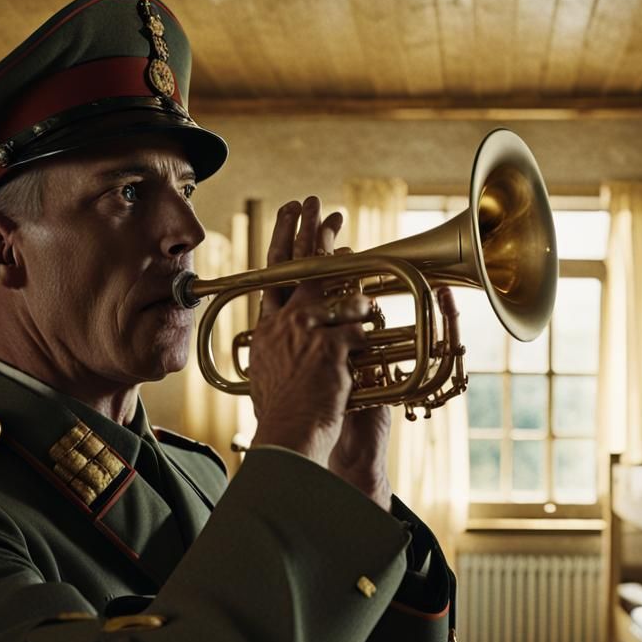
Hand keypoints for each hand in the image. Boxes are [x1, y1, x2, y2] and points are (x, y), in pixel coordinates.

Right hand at [249, 198, 391, 509]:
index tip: (290, 214)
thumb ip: (275, 352)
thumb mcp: (268, 377)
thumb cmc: (282, 417)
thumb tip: (277, 342)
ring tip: (366, 284)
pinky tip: (374, 333)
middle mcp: (283, 325)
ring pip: (341, 296)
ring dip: (359, 291)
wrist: (288, 439)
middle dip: (310, 230)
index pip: (272, 274)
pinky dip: (370, 330)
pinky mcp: (330, 350)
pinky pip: (360, 328)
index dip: (283, 240)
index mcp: (266, 330)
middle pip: (298, 265)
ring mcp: (306, 335)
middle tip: (318, 202)